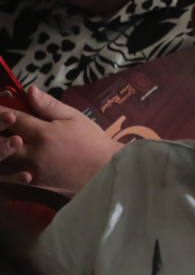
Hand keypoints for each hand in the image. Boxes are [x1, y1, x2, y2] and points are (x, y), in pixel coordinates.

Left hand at [0, 86, 120, 193]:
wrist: (105, 170)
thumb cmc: (92, 141)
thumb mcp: (75, 117)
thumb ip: (49, 105)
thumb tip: (30, 90)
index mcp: (43, 132)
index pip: (12, 118)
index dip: (0, 112)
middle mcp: (33, 151)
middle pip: (1, 140)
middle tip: (0, 126)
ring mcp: (32, 169)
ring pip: (3, 159)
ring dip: (1, 149)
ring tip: (3, 142)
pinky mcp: (34, 183)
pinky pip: (10, 176)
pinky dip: (5, 168)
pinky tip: (6, 161)